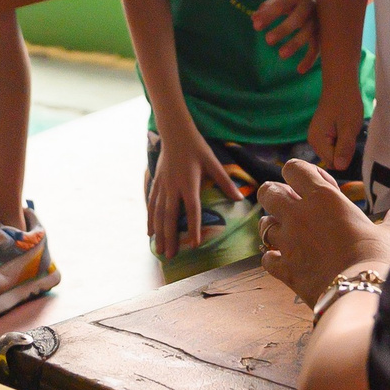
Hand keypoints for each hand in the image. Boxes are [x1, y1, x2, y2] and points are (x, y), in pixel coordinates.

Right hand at [148, 128, 241, 259]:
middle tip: (170, 256)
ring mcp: (162, 185)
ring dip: (158, 233)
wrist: (175, 133)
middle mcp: (173, 186)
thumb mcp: (212, 162)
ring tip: (159, 249)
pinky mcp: (156, 183)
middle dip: (170, 237)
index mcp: (189, 182)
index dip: (193, 227)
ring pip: (158, 213)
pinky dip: (150, 219)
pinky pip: (151, 204)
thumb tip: (239, 198)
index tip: (195, 245)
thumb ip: (225, 181)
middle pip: (170, 216)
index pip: (192, 209)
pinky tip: (149, 232)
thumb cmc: (196, 148)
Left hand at [253, 0, 319, 73]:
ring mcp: (319, 21)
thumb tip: (254, 19)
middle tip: (268, 40)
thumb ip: (269, 7)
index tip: (256, 26)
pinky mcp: (324, 34)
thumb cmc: (298, 0)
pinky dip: (310, 59)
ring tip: (281, 55)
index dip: (269, 15)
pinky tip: (300, 70)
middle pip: (298, 19)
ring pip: (309, 33)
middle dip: (283, 29)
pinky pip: (318, 47)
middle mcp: (310, 8)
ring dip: (296, 44)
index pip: (281, 5)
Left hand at [259, 159, 389, 306]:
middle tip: (292, 206)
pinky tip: (287, 262)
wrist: (361, 293)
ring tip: (289, 234)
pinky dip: (273, 259)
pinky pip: (267, 259)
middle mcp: (298, 215)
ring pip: (263, 225)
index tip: (317, 188)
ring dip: (273, 227)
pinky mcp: (284, 268)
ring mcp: (287, 242)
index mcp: (323, 197)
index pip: (293, 168)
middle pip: (268, 192)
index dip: (300, 173)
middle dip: (275, 195)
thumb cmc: (378, 258)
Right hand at [307, 79, 363, 172]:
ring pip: (334, 154)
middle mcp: (313, 142)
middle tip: (348, 132)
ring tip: (346, 128)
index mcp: (317, 141)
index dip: (345, 154)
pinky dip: (342, 140)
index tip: (349, 138)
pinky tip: (343, 127)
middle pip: (333, 160)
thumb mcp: (349, 127)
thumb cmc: (346, 103)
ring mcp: (316, 138)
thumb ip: (345, 148)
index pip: (334, 164)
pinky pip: (334, 146)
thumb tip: (341, 167)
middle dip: (344, 151)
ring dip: (343, 145)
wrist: (340, 84)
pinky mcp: (321, 134)